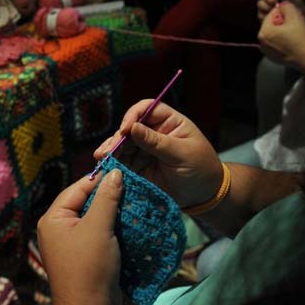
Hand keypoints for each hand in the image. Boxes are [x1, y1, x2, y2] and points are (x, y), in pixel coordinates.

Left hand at [37, 170, 122, 304]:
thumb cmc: (89, 266)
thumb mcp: (98, 227)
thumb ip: (106, 198)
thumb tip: (114, 172)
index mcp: (53, 219)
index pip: (76, 189)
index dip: (98, 179)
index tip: (121, 170)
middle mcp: (58, 229)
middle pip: (84, 203)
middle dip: (107, 197)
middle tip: (131, 187)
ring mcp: (71, 244)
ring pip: (94, 219)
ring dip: (113, 213)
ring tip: (133, 203)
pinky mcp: (85, 256)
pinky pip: (99, 235)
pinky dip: (113, 229)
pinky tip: (129, 224)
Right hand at [94, 101, 221, 208]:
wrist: (203, 195)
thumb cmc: (201, 168)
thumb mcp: (182, 154)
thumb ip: (156, 142)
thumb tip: (133, 128)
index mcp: (168, 122)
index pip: (147, 109)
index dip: (134, 115)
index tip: (126, 129)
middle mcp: (153, 132)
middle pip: (129, 127)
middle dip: (118, 137)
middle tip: (110, 150)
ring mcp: (143, 149)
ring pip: (121, 144)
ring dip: (110, 149)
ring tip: (101, 157)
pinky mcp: (137, 165)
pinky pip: (121, 161)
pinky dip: (111, 162)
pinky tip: (104, 165)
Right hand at [257, 0, 303, 19]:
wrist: (299, 20)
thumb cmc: (296, 6)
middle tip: (274, 0)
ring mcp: (264, 7)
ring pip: (260, 4)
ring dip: (266, 6)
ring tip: (273, 10)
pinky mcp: (262, 17)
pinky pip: (260, 15)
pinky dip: (266, 15)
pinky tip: (272, 17)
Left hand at [258, 2, 304, 71]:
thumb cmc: (301, 37)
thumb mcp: (295, 17)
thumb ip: (286, 7)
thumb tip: (281, 4)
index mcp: (263, 32)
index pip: (270, 15)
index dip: (282, 12)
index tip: (292, 15)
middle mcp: (260, 42)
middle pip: (270, 25)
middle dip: (281, 22)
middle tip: (293, 24)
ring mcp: (264, 50)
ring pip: (272, 34)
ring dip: (280, 31)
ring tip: (293, 32)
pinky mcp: (270, 57)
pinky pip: (274, 43)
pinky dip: (280, 40)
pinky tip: (290, 41)